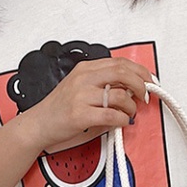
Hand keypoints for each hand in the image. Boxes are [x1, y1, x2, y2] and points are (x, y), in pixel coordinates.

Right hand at [21, 58, 152, 154]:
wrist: (38, 124)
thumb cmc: (60, 108)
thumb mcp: (80, 86)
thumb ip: (102, 83)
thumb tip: (130, 87)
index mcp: (85, 69)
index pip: (119, 62)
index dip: (139, 70)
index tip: (148, 80)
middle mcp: (84, 79)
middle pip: (123, 72)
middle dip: (141, 84)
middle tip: (145, 95)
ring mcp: (82, 97)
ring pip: (120, 95)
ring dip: (132, 106)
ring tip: (130, 112)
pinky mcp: (81, 115)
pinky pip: (112, 115)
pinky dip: (122, 120)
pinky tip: (122, 122)